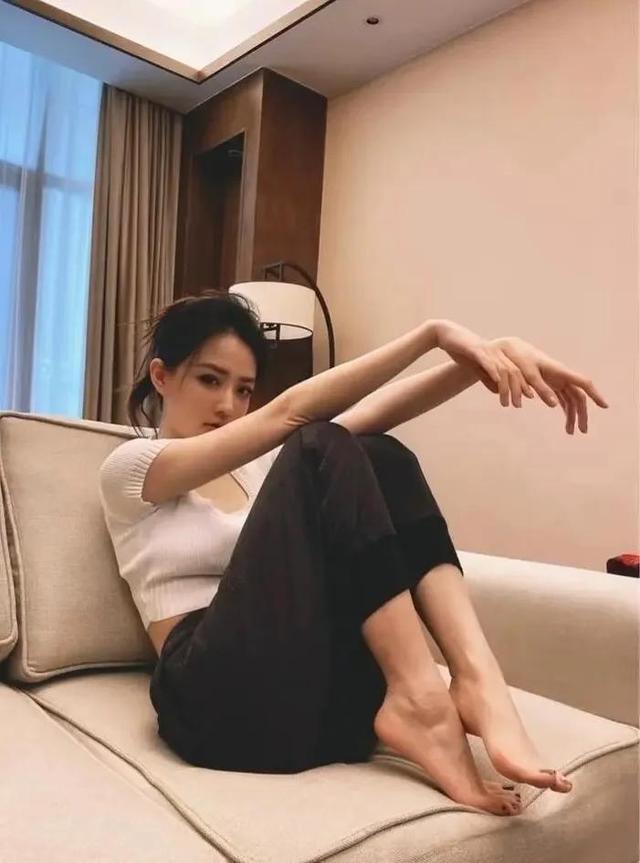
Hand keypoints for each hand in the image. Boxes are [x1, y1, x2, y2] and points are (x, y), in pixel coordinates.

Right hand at [435, 322, 608, 433]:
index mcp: (506, 355)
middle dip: (530, 389)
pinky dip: (495, 375)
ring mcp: (491, 350)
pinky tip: (499, 386)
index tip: (542, 400)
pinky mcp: (477, 350)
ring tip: (512, 403)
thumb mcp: (479, 371)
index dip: (534, 386)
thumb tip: (498, 392)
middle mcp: (502, 351)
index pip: (525, 372)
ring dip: (510, 388)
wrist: (447, 336)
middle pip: (521, 372)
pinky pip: (489, 363)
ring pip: (507, 371)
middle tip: (534, 404)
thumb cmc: (465, 354)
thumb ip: (490, 380)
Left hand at [487, 336, 608, 433]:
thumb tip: (554, 406)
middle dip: (581, 414)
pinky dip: (565, 410)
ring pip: (571, 400)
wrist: (512, 350)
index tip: (605, 406)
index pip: (583, 383)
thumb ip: (542, 389)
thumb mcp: (530, 375)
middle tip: (582, 431)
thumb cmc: (520, 359)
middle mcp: (562, 376)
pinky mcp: (552, 384)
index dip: (595, 394)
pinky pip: (563, 399)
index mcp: (560, 371)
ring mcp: (558, 380)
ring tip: (571, 432)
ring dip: (572, 415)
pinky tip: (566, 423)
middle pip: (578, 397)